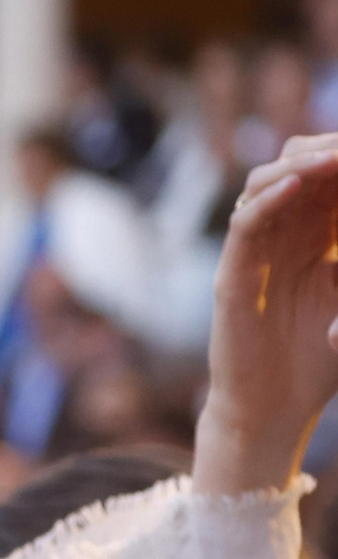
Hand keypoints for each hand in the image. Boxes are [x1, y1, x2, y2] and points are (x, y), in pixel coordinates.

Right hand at [197, 136, 337, 494]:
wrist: (274, 410)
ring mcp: (252, 252)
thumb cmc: (318, 364)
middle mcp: (280, 236)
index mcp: (312, 236)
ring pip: (264, 183)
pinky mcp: (232, 274)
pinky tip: (298, 182)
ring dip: (299, 162)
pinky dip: (268, 197)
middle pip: (295, 165)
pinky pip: (244, 223)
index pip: (326, 176)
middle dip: (326, 147)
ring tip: (332, 154)